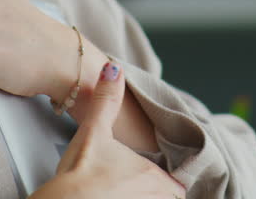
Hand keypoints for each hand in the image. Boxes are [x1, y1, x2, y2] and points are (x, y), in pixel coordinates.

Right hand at [29, 62, 187, 198]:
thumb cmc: (78, 173)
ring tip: (126, 194)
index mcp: (152, 176)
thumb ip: (106, 101)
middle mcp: (152, 198)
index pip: (176, 186)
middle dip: (158, 195)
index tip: (160, 183)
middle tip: (137, 189)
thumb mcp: (93, 131)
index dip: (168, 185)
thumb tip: (113, 68)